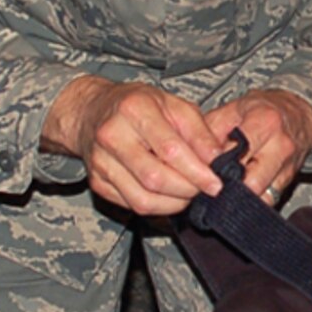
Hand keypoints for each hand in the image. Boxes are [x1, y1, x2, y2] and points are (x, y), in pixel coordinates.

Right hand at [42, 77, 226, 215]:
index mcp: (134, 109)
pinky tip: (168, 194)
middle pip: (155, 179)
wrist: (93, 111)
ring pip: (143, 199)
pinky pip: (132, 206)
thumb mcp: (173, 104)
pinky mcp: (97, 182)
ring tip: (188, 192)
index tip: (216, 183)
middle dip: (188, 190)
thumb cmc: (137, 105)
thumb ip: (199, 131)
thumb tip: (218, 159)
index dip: (197, 172)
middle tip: (204, 189)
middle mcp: (112, 135)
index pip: (170, 150)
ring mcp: (101, 162)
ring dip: (174, 203)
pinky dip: (158, 207)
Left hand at [203, 90, 311, 205]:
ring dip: (238, 197)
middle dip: (228, 186)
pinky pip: (266, 201)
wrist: (297, 116)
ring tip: (223, 189)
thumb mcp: (232, 110)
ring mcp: (287, 167)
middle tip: (211, 183)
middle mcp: (280, 146)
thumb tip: (194, 155)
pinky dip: (249, 201)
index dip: (218, 164)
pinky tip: (238, 193)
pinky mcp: (288, 183)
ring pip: (259, 197)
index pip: (238, 153)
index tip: (204, 168)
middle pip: (250, 182)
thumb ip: (211, 130)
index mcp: (265, 123)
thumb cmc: (261, 111)